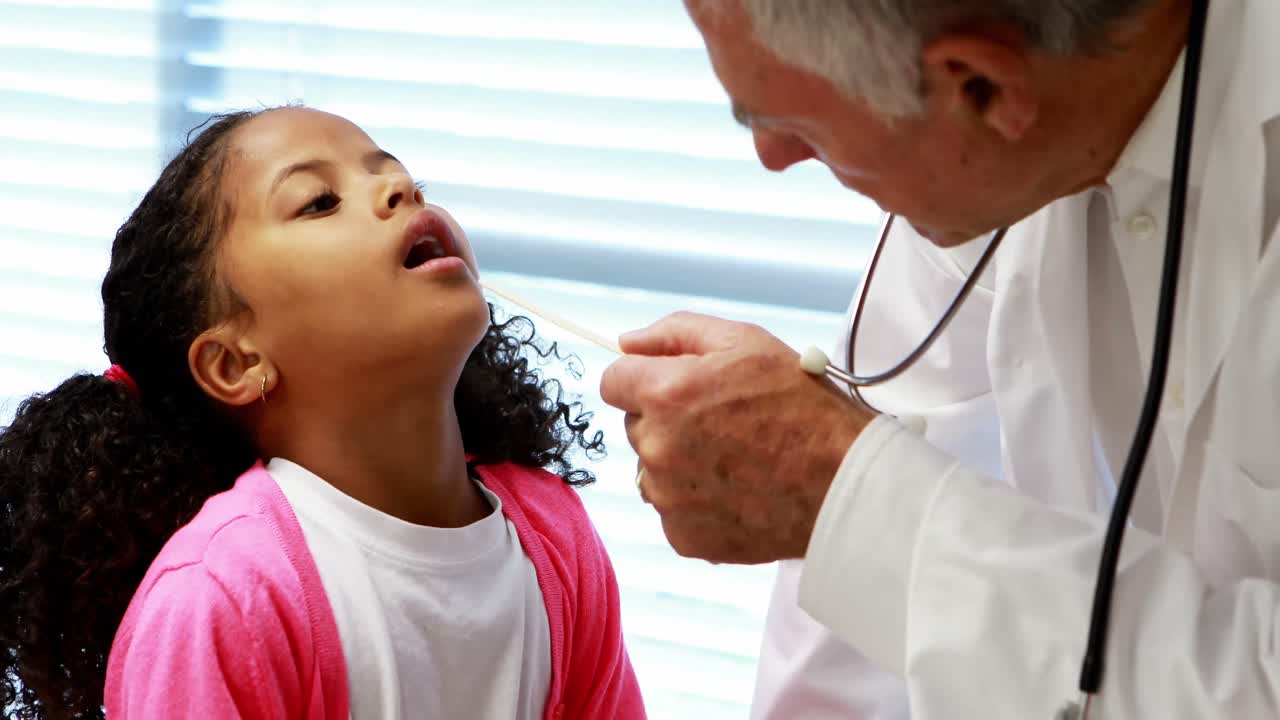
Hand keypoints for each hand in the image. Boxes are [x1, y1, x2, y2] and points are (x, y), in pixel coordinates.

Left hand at [600, 312, 875, 563]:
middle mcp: (657, 448)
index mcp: (665, 394)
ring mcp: (668, 498)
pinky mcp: (684, 536)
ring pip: (652, 470)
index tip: (675, 387)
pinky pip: (672, 510)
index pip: (613, 382)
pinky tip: (736, 489)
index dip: (644, 379)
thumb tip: (625, 341)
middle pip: (637, 426)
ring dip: (678, 463)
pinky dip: (695, 501)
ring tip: (734, 459)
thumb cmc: (802, 406)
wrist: (844, 481)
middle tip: (722, 422)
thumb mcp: (744, 341)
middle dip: (667, 420)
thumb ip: (675, 333)